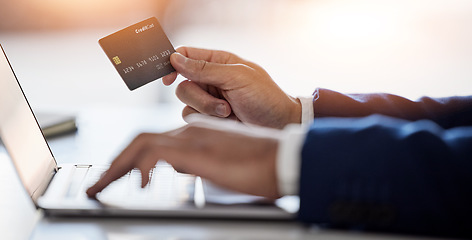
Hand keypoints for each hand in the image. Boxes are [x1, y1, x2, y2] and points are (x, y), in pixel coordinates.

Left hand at [86, 115, 281, 198]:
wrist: (282, 158)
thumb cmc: (260, 164)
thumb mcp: (220, 164)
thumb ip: (198, 162)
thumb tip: (184, 169)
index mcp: (195, 133)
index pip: (152, 139)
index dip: (129, 156)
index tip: (117, 173)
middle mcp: (189, 131)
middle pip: (140, 139)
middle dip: (115, 162)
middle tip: (99, 182)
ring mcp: (192, 139)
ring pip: (142, 144)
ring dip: (118, 166)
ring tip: (103, 186)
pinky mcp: (198, 152)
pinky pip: (157, 154)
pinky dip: (143, 169)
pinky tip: (142, 186)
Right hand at [163, 47, 300, 128]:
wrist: (278, 124)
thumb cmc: (264, 97)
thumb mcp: (237, 78)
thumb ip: (205, 69)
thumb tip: (175, 59)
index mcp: (218, 62)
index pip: (186, 55)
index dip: (172, 64)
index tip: (168, 79)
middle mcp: (211, 79)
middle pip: (183, 84)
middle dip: (200, 97)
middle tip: (223, 104)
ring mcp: (210, 98)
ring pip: (187, 103)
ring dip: (207, 110)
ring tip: (230, 113)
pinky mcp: (210, 117)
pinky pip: (193, 118)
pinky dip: (207, 120)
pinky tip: (227, 121)